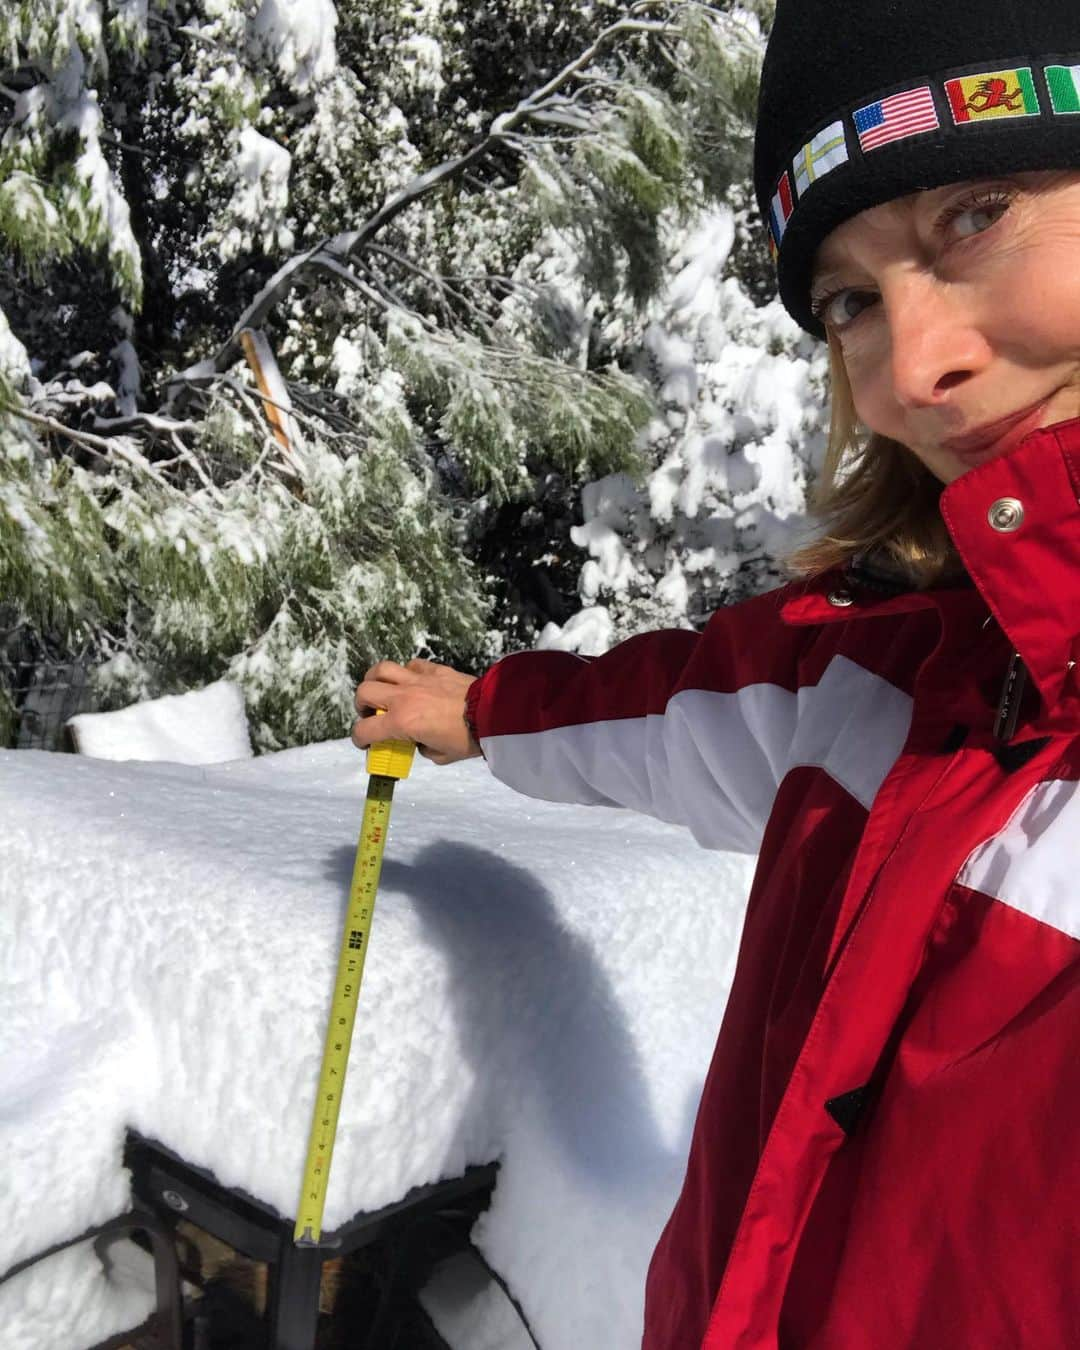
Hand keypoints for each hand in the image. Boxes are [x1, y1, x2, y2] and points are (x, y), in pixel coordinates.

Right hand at [352, 658, 481, 765]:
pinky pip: (410, 665)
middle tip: (371, 714)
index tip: (365, 743)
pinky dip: (406, 673)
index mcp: (401, 722)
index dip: (359, 739)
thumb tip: (420, 741)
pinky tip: (412, 682)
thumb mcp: (440, 755)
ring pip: (381, 669)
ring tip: (382, 691)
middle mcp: (403, 697)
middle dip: (361, 705)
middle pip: (364, 692)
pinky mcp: (434, 669)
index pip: (364, 729)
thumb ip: (423, 748)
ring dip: (375, 680)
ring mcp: (417, 679)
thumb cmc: (467, 739)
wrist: (493, 714)